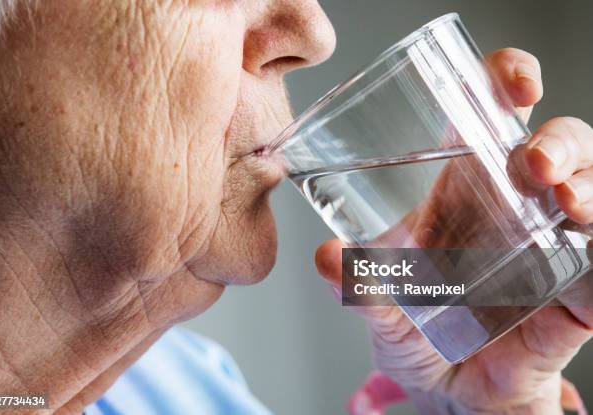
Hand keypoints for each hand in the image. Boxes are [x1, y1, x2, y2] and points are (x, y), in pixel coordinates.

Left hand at [316, 48, 592, 413]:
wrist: (448, 393)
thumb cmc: (415, 334)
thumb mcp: (380, 306)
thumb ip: (357, 283)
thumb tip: (327, 256)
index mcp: (463, 190)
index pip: (491, 115)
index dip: (507, 83)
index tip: (514, 83)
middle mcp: (513, 208)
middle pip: (557, 144)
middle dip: (558, 140)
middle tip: (533, 161)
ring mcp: (549, 245)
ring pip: (591, 188)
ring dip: (588, 184)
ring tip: (564, 201)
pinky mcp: (575, 293)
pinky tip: (585, 256)